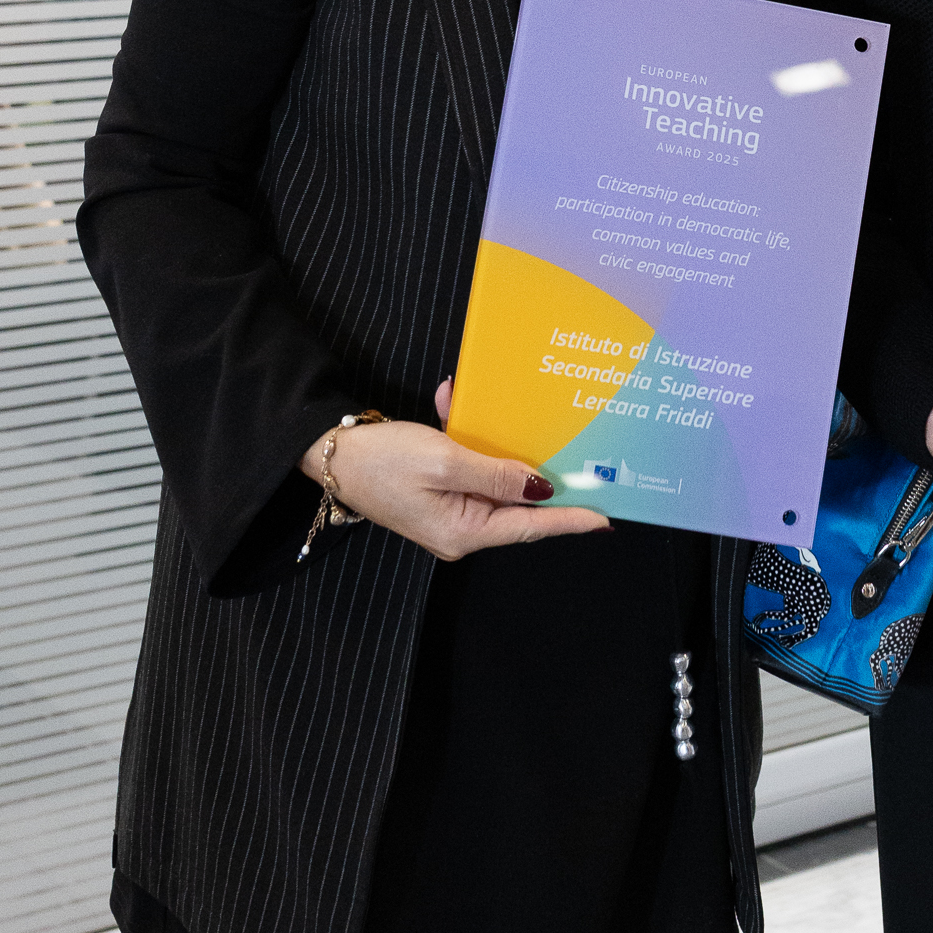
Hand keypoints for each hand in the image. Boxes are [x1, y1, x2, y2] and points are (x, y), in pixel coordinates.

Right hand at [297, 378, 610, 561]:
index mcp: (464, 531)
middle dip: (540, 470)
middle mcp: (461, 527)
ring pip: (493, 475)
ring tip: (505, 409)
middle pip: (517, 502)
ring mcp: (448, 509)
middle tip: (582, 457)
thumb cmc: (382, 460)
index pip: (531, 526)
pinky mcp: (435, 488)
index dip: (570, 519)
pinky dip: (466, 433)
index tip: (606, 516)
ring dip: (495, 440)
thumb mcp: (445, 462)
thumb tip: (541, 488)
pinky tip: (455, 400)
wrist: (326, 452)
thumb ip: (497, 475)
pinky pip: (466, 463)